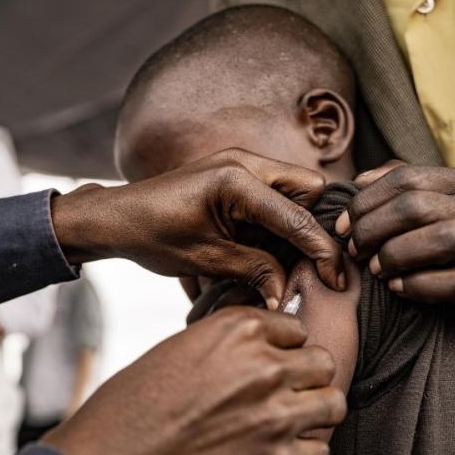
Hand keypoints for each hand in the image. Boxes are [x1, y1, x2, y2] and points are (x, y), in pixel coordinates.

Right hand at [43, 307, 345, 454]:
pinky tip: (277, 453)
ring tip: (289, 422)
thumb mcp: (180, 348)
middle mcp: (264, 367)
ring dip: (313, 412)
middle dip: (307, 377)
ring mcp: (276, 415)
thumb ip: (229, 346)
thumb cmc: (133, 407)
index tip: (276, 362)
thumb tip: (258, 353)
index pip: (296, 329)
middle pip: (322, 363)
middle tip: (288, 392)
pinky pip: (319, 452)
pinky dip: (303, 454)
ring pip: (332, 404)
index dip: (285, 348)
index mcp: (238, 330)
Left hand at [51, 149, 345, 308]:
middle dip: (311, 225)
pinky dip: (275, 218)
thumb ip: (255, 270)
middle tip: (303, 262)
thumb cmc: (153, 235)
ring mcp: (240, 163)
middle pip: (307, 188)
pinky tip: (260, 243)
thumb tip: (286, 293)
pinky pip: (272, 191)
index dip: (322, 251)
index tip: (337, 279)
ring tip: (275, 256)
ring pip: (293, 187)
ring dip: (292, 222)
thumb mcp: (207, 259)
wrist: (117, 217)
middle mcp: (244, 161)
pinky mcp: (234, 172)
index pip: (297, 216)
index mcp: (236, 180)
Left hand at [336, 164, 454, 318]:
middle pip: (417, 207)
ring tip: (376, 270)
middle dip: (374, 230)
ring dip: (397, 255)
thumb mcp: (439, 201)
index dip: (365, 202)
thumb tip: (358, 181)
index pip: (406, 178)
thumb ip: (400, 185)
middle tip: (355, 251)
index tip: (341, 226)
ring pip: (442, 239)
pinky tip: (399, 288)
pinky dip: (422, 285)